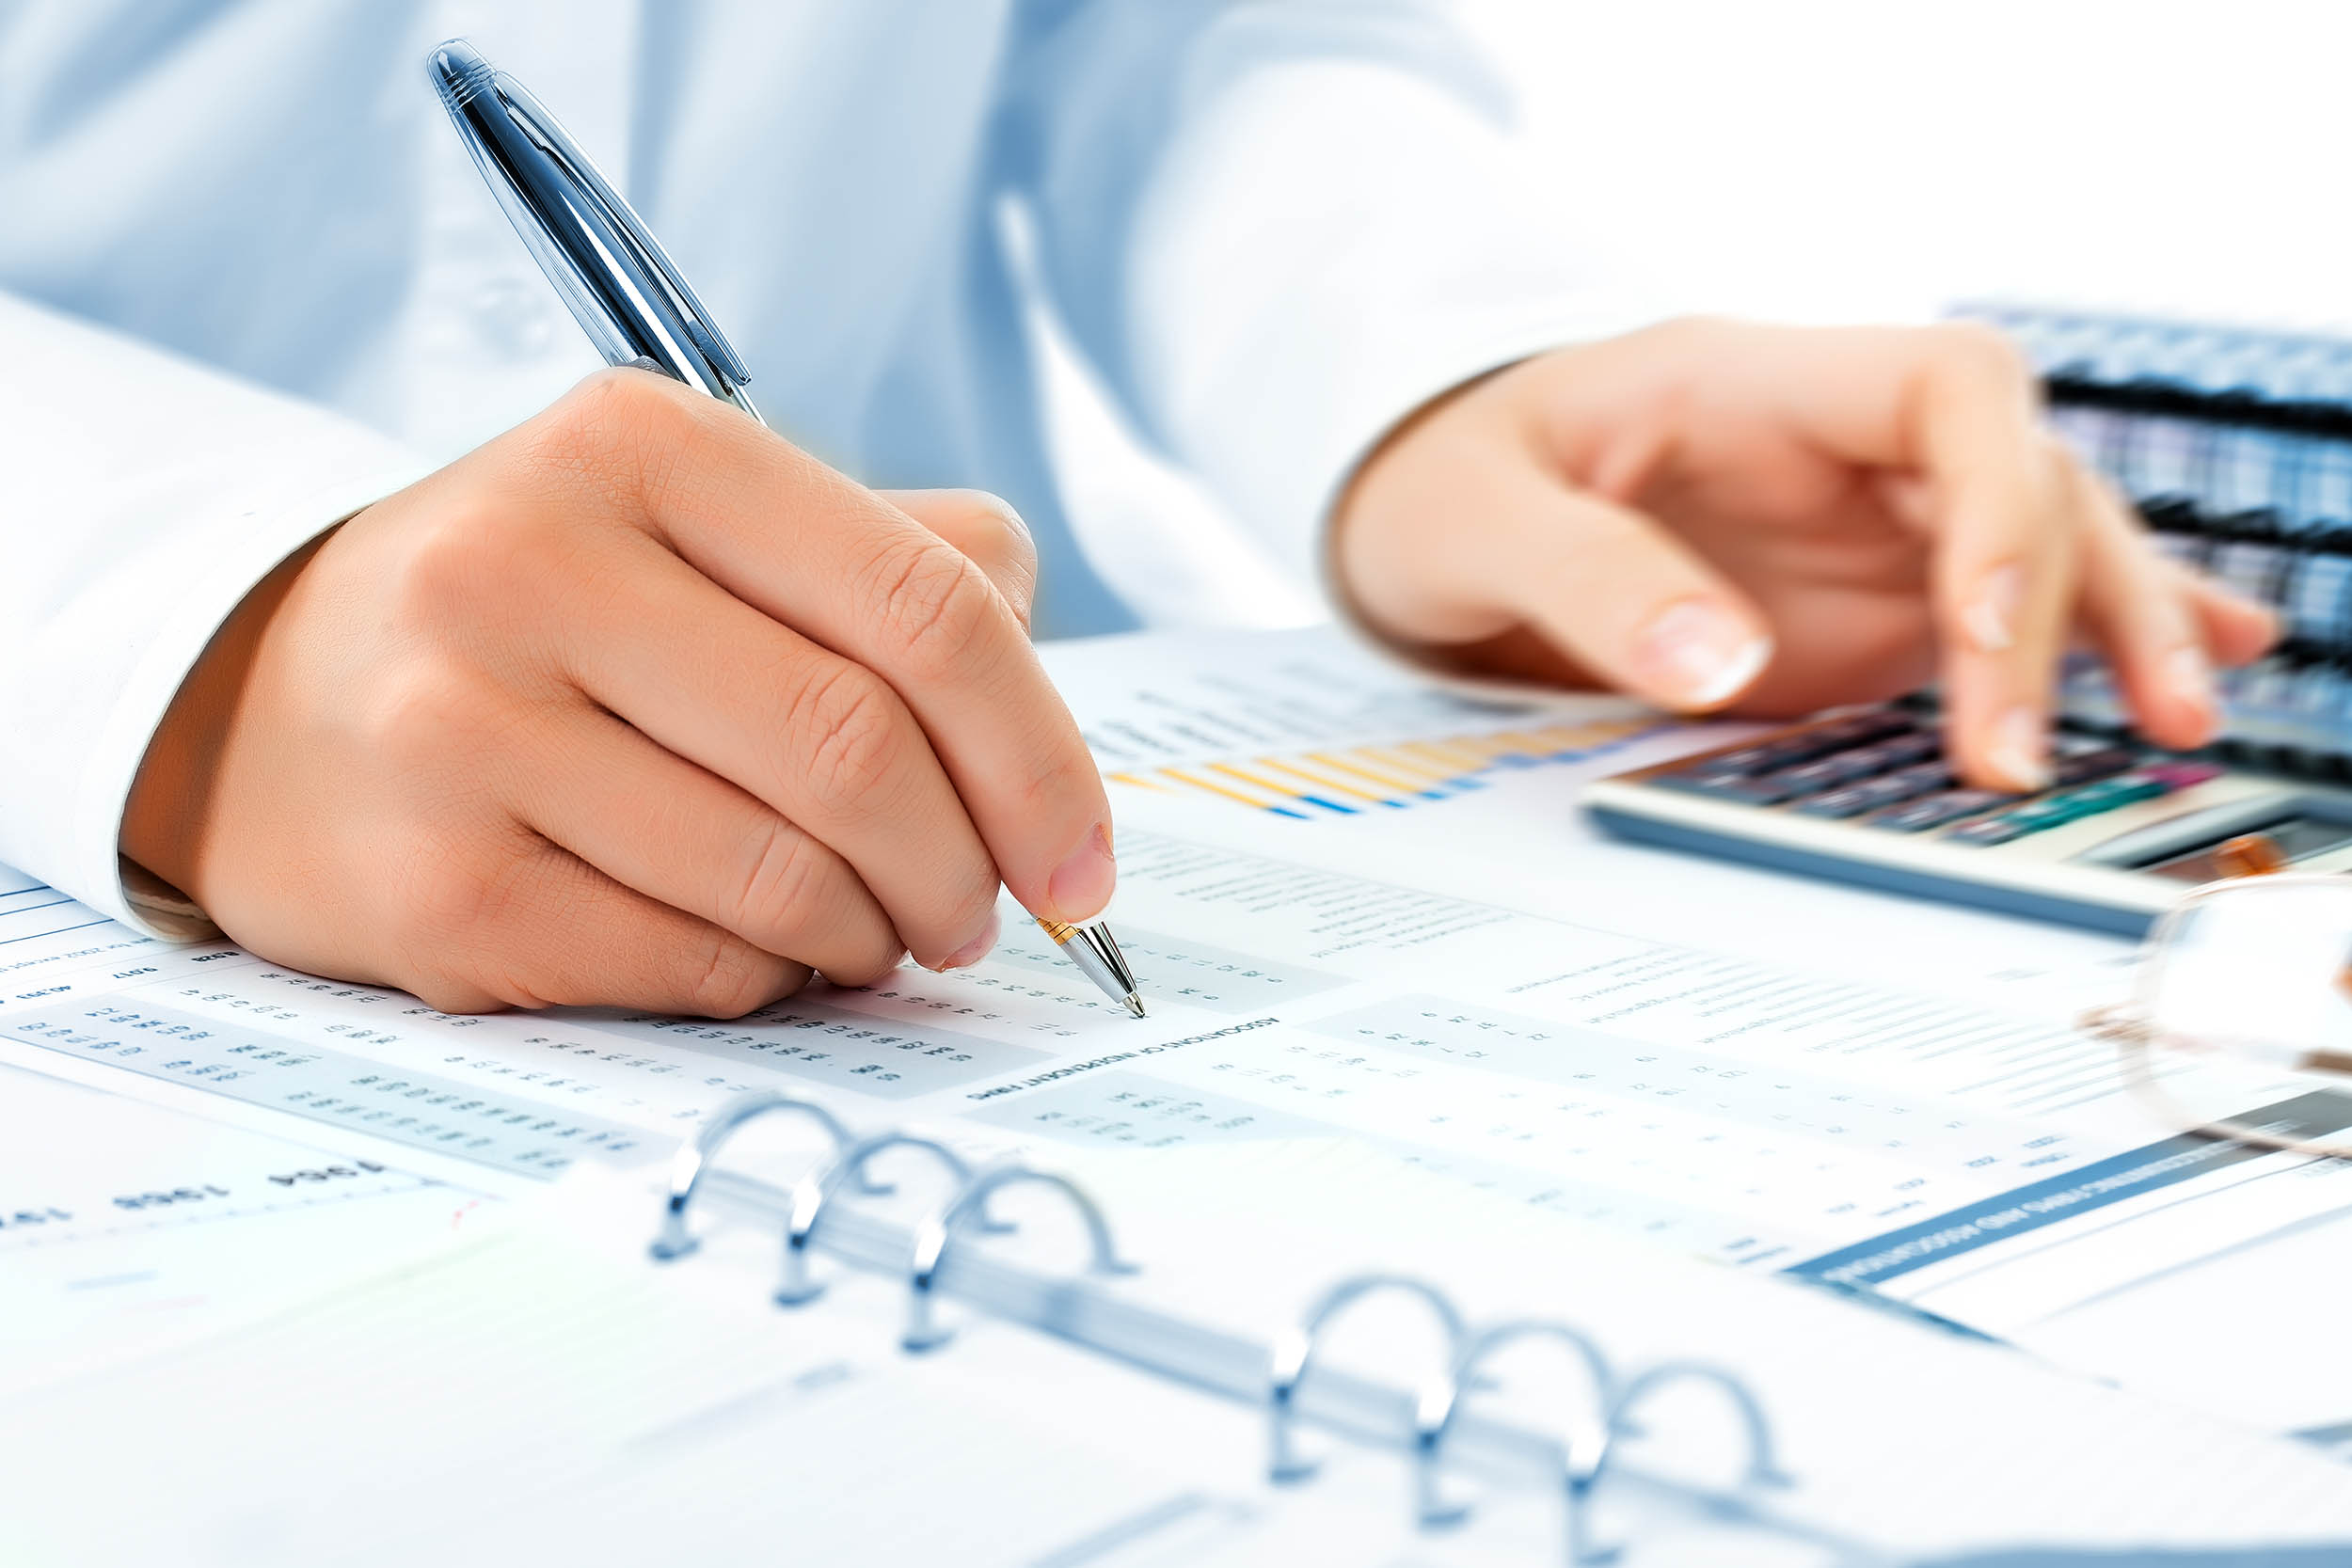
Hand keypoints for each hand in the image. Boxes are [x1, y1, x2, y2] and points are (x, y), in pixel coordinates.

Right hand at [122, 369, 1116, 1014]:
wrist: (272, 708)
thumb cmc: (545, 619)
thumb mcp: (696, 521)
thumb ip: (892, 566)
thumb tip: (1046, 715)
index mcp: (640, 447)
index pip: (926, 607)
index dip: (1042, 756)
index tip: (1082, 860)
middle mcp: (528, 567)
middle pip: (861, 753)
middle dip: (967, 869)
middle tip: (981, 915)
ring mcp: (462, 734)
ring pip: (784, 878)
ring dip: (874, 936)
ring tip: (872, 928)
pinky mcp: (434, 896)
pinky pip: (692, 971)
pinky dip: (769, 981)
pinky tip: (757, 952)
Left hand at [1333, 318, 2277, 789]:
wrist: (1434, 515)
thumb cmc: (1441, 486)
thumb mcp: (1472, 523)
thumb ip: (1586, 579)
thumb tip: (1723, 665)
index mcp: (1751, 385)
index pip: (1946, 391)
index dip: (1993, 498)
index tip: (1974, 625)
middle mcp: (1836, 446)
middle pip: (2020, 478)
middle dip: (2054, 607)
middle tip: (2027, 753)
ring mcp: (1863, 524)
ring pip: (2039, 545)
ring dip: (2112, 627)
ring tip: (2186, 722)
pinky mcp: (1864, 602)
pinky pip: (1999, 611)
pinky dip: (2091, 636)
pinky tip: (2184, 676)